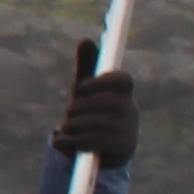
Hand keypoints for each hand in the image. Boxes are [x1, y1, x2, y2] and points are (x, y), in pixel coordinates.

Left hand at [57, 39, 139, 170]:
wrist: (97, 154)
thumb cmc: (92, 114)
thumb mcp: (86, 91)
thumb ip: (87, 66)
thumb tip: (86, 39)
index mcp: (124, 93)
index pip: (123, 80)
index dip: (100, 81)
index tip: (80, 87)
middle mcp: (132, 110)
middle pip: (105, 102)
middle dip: (79, 107)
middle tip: (68, 112)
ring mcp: (130, 130)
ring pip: (96, 124)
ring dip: (73, 126)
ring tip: (65, 129)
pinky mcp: (124, 150)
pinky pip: (94, 142)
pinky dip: (72, 142)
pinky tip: (62, 142)